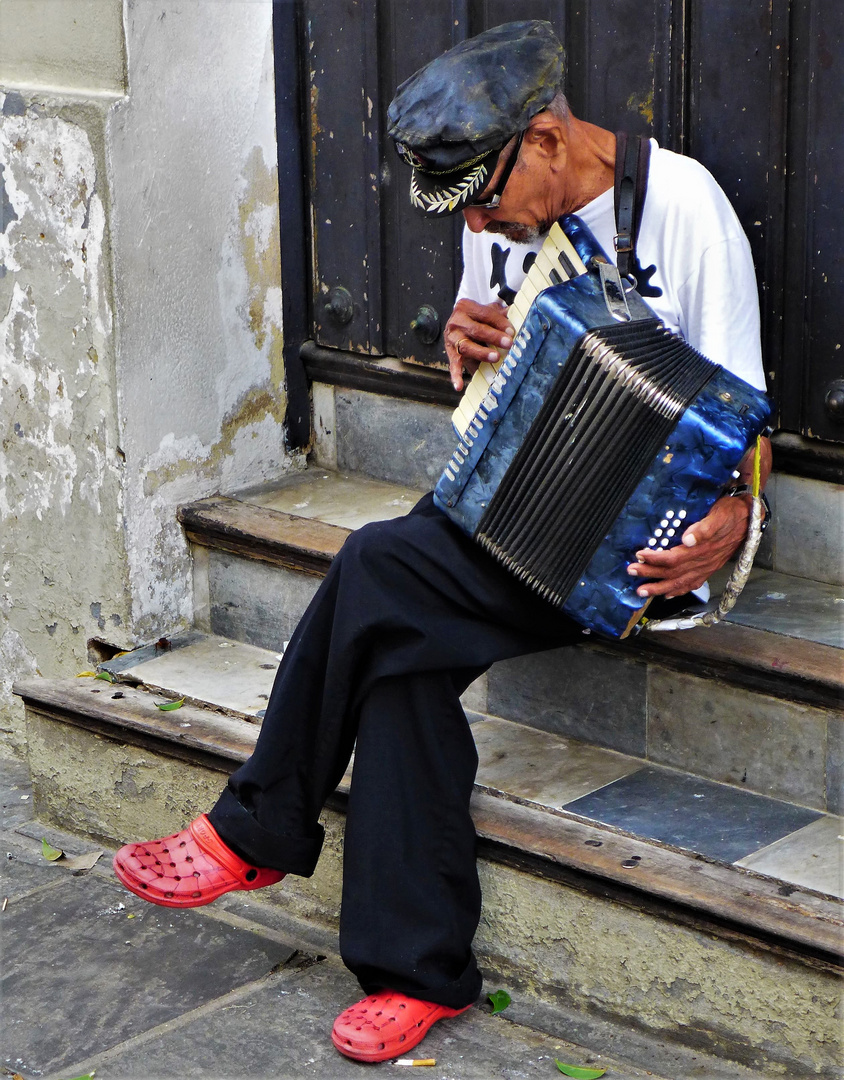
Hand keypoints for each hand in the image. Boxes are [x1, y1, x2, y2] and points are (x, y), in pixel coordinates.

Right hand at [445, 299, 514, 390]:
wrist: (457, 324)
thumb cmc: (477, 318)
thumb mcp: (487, 311)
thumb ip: (501, 314)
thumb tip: (519, 316)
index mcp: (465, 307)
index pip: (485, 314)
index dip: (499, 322)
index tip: (512, 331)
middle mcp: (456, 322)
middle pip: (476, 330)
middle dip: (493, 337)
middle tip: (508, 343)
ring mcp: (452, 339)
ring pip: (466, 347)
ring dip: (481, 353)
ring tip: (495, 357)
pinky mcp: (450, 354)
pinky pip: (453, 365)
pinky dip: (456, 376)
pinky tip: (459, 386)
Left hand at [626, 495, 751, 598]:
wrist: (750, 517)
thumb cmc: (731, 512)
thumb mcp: (719, 514)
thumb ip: (704, 528)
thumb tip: (687, 540)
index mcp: (703, 549)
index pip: (674, 558)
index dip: (655, 559)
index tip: (640, 555)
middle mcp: (704, 562)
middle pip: (673, 573)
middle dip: (650, 574)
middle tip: (631, 571)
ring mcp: (707, 567)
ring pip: (680, 582)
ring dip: (660, 588)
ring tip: (642, 591)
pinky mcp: (710, 568)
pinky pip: (693, 584)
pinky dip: (679, 591)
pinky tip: (667, 595)